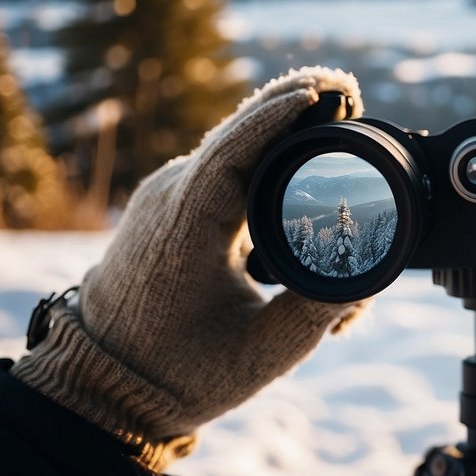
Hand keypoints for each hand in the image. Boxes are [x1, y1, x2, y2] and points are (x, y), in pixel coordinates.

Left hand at [12, 67, 368, 469]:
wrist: (103, 384)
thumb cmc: (178, 372)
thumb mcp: (264, 351)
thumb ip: (321, 311)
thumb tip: (371, 280)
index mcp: (188, 225)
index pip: (235, 149)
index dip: (280, 115)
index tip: (326, 92)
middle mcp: (172, 197)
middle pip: (240, 133)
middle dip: (295, 105)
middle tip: (350, 92)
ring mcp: (168, 198)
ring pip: (234, 146)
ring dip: (283, 130)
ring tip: (338, 111)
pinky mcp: (173, 208)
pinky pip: (225, 166)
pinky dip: (266, 153)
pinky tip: (301, 151)